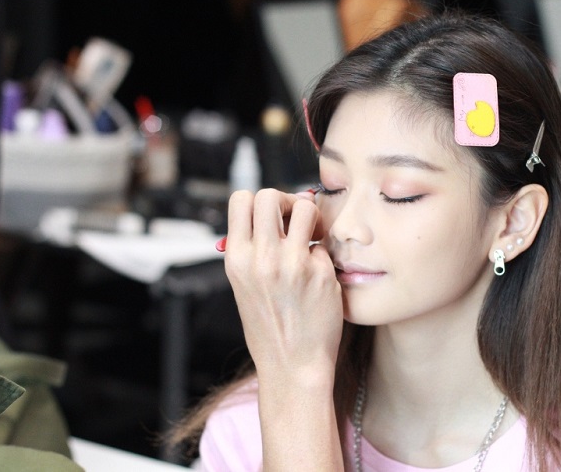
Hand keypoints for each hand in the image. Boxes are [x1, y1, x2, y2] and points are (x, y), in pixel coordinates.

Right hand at [223, 188, 342, 386]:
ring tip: (311, 238)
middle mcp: (262, 259)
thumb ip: (252, 249)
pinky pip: (324, 243)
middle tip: (294, 221)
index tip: (271, 217)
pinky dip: (323, 253)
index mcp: (236, 259)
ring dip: (310, 217)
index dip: (258, 201)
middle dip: (284, 201)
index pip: (240, 199)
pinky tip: (318, 274)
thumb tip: (271, 212)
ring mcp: (293, 265)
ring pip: (305, 207)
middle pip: (270, 194)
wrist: (292, 366)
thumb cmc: (269, 327)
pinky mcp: (322, 274)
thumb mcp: (244, 285)